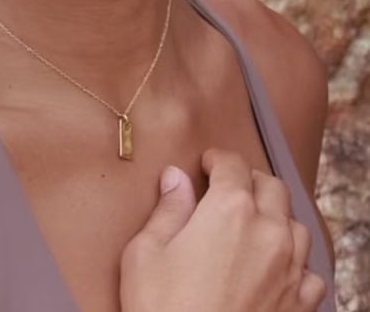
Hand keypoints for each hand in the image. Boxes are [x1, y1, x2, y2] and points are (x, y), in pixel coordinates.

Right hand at [120, 149, 326, 311]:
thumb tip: (175, 177)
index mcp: (229, 210)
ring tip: (251, 225)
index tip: (206, 164)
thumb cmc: (162, 308)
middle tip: (226, 187)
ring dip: (275, 217)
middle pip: (272, 187)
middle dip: (249, 180)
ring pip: (296, 226)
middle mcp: (268, 233)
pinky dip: (294, 262)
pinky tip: (274, 269)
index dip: (217, 159)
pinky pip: (310, 273)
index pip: (233, 165)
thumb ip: (167, 209)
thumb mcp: (146, 252)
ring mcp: (291, 272)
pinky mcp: (300, 307)